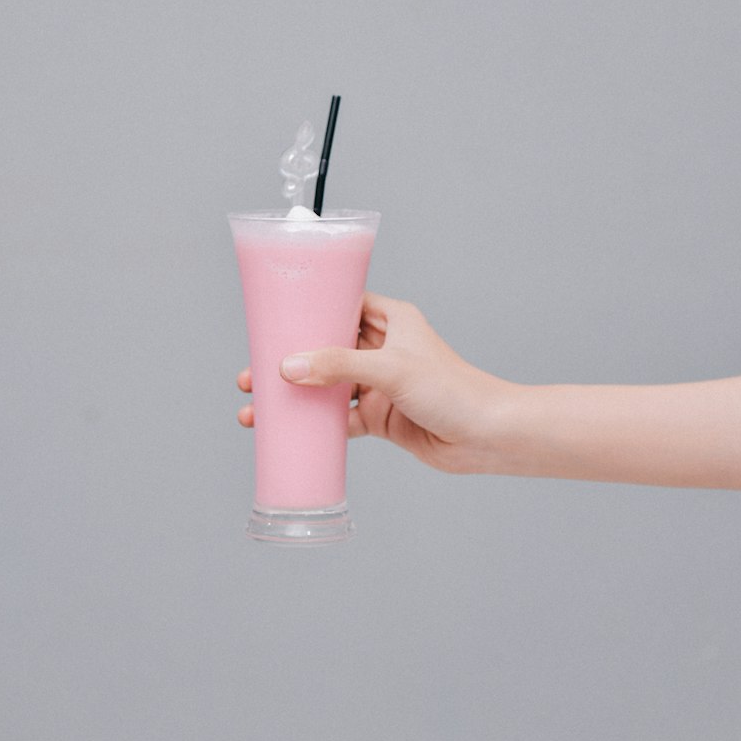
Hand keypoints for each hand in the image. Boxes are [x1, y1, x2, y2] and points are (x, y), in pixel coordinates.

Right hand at [236, 292, 511, 473]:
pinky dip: (314, 424)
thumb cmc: (454, 389)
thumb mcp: (392, 369)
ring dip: (295, 396)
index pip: (341, 303)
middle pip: (325, 348)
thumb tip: (288, 367)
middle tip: (252, 374)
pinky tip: (288, 430)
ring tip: (257, 408)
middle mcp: (384, 348)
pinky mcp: (380, 417)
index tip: (272, 319)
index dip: (307, 310)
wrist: (487, 437)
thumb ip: (339, 366)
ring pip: (327, 385)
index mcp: (392, 320)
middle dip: (289, 361)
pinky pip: (339, 417)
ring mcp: (380, 384)